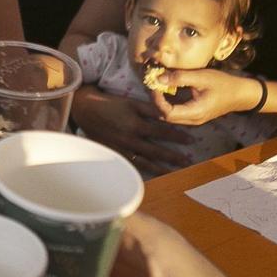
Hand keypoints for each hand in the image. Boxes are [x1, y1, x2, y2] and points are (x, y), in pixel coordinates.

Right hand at [70, 87, 193, 175]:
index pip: (162, 132)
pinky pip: (132, 164)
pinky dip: (143, 170)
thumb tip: (169, 113)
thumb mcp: (131, 102)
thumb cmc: (110, 104)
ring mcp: (123, 149)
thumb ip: (150, 109)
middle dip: (173, 157)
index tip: (191, 140)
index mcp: (136, 125)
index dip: (178, 136)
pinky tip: (152, 174)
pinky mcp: (115, 154)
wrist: (85, 110)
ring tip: (174, 172)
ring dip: (161, 168)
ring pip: (145, 162)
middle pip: (157, 151)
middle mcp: (131, 140)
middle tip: (188, 161)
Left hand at [151, 68, 259, 126]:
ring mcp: (194, 119)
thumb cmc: (224, 84)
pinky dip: (169, 102)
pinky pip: (177, 112)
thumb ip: (180, 77)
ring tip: (159, 85)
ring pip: (170, 115)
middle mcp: (193, 120)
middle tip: (154, 84)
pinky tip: (168, 89)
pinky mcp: (195, 115)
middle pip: (166, 116)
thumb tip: (159, 78)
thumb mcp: (202, 77)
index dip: (157, 100)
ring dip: (162, 102)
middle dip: (156, 101)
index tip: (154, 85)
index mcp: (195, 112)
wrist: (241, 94)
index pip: (167, 113)